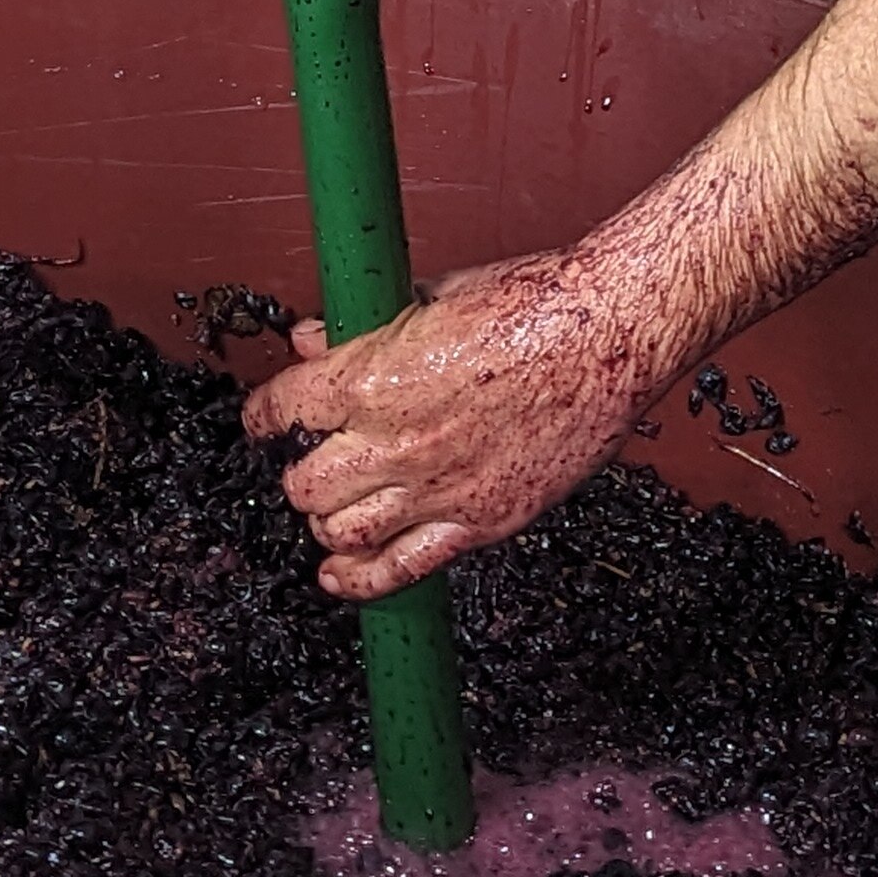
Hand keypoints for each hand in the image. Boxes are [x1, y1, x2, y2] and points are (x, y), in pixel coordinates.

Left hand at [239, 253, 669, 597]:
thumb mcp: (434, 295)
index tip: (264, 420)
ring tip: (337, 506)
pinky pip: (401, 569)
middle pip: (303, 484)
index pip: (282, 409)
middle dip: (300, 472)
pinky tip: (340, 576)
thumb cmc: (536, 301)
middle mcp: (394, 441)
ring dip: (328, 521)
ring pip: (340, 532)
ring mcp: (436, 488)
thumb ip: (363, 329)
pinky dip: (360, 581)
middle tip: (315, 460)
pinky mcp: (480, 521)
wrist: (613, 332)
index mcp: (373, 377)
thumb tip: (312, 340)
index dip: (264, 416)